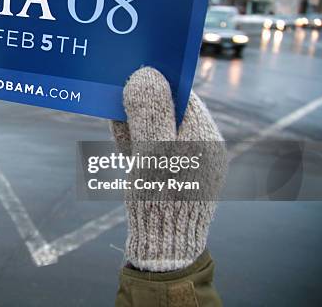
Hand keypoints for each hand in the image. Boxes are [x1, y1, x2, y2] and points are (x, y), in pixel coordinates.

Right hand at [111, 67, 226, 271]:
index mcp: (205, 136)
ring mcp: (192, 162)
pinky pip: (158, 150)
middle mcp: (204, 147)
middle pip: (168, 112)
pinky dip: (140, 146)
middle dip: (140, 109)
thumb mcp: (151, 150)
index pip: (181, 96)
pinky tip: (126, 150)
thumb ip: (149, 111)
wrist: (163, 248)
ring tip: (120, 134)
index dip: (155, 84)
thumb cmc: (159, 200)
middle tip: (116, 109)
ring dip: (136, 128)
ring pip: (159, 131)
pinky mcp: (178, 176)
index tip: (129, 78)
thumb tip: (144, 73)